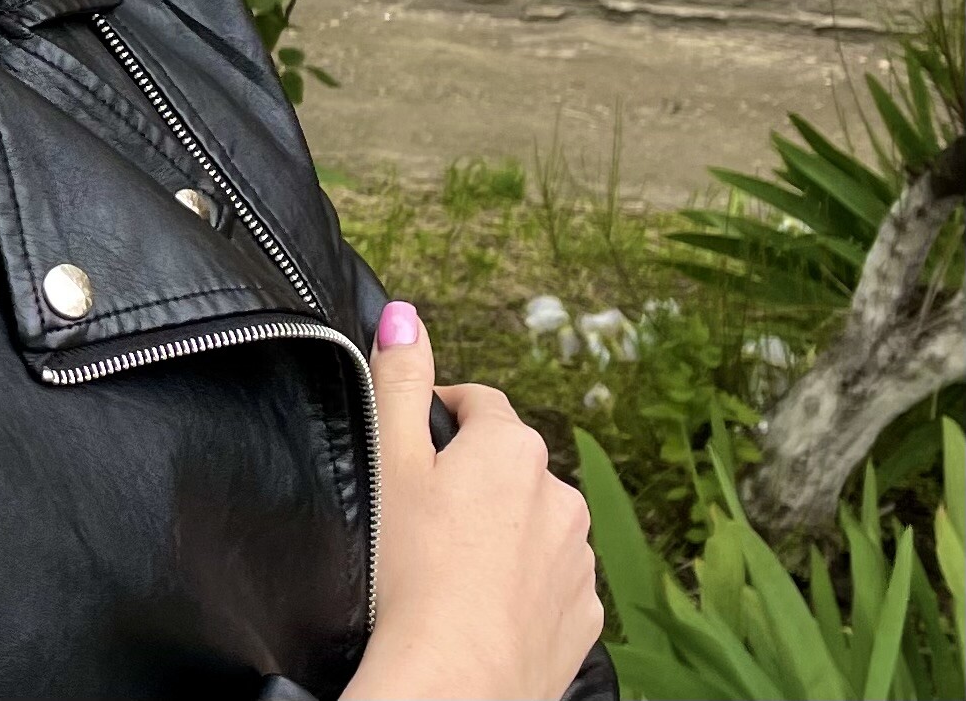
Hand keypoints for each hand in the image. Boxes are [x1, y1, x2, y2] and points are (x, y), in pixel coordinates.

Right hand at [340, 301, 602, 700]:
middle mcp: (560, 494)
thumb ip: (397, 378)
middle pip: (507, 463)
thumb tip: (404, 312)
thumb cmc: (412, 568)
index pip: (474, 402)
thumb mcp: (389, 459)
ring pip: (533, 521)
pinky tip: (483, 605)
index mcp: (512, 445)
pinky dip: (523, 583)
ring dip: (501, 529)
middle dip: (471, 477)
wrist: (453, 683)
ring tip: (451, 566)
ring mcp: (580, 560)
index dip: (435, 420)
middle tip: (421, 515)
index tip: (407, 455)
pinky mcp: (586, 617)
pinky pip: (552, 580)